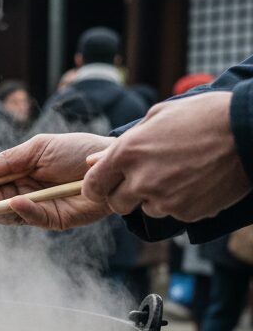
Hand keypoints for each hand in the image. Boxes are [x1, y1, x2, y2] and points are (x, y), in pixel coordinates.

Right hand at [0, 132, 115, 229]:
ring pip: (8, 214)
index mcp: (18, 174)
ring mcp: (37, 207)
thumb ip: (11, 158)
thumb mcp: (41, 148)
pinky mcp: (53, 219)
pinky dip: (23, 211)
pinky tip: (16, 202)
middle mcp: (24, 192)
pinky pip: (34, 218)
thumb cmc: (78, 151)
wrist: (110, 162)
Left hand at [84, 92, 249, 220]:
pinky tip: (195, 182)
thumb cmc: (202, 116)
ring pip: (146, 209)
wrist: (248, 131)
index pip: (93, 185)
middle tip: (143, 180)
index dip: (96, 187)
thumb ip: (121, 143)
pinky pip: (173, 214)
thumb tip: (92, 161)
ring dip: (155, 198)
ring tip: (177, 174)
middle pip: (117, 204)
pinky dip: (180, 203)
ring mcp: (164, 199)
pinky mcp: (186, 212)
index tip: (103, 186)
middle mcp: (141, 180)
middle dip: (125, 195)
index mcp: (127, 153)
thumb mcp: (156, 118)